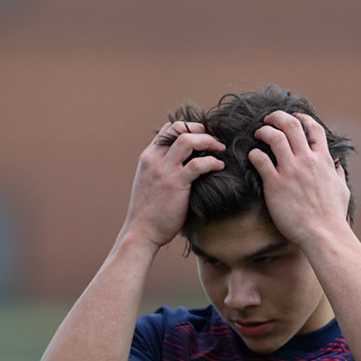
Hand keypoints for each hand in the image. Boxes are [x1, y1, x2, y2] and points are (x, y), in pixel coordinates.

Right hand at [122, 121, 223, 251]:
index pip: (168, 129)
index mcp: (148, 157)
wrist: (141, 232)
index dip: (188, 128)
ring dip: (208, 140)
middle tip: (214, 140)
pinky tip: (219, 166)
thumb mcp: (149, 182)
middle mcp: (154, 159)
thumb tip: (182, 163)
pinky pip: (198, 164)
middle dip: (200, 130)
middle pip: (179, 128)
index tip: (202, 136)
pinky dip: (212, 162)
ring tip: (220, 148)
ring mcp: (164, 171)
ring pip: (188, 140)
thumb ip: (161, 168)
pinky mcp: (176, 184)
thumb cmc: (148, 211)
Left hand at [249, 111, 351, 247]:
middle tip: (269, 119)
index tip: (293, 117)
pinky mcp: (275, 184)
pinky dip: (254, 153)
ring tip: (258, 133)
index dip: (302, 117)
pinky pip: (260, 159)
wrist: (323, 233)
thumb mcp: (342, 189)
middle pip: (291, 125)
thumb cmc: (333, 215)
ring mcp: (291, 171)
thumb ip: (337, 173)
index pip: (314, 128)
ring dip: (264, 131)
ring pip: (274, 137)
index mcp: (323, 160)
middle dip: (278, 117)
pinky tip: (252, 156)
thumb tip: (336, 164)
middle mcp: (307, 160)